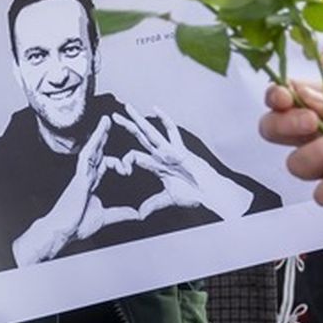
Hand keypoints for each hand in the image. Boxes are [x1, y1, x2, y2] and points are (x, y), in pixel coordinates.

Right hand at [11, 115, 113, 265]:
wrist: (62, 231)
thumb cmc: (78, 225)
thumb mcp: (106, 217)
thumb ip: (121, 213)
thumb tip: (137, 214)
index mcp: (90, 183)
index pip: (103, 165)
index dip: (117, 163)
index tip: (127, 169)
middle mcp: (86, 176)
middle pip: (97, 152)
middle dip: (103, 138)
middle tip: (111, 123)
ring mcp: (81, 175)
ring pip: (91, 150)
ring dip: (99, 135)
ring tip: (106, 120)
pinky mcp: (79, 177)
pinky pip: (87, 156)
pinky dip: (94, 144)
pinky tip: (99, 133)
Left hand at [114, 105, 252, 217]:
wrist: (209, 193)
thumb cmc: (194, 193)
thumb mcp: (168, 199)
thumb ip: (153, 204)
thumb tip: (140, 214)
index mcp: (157, 165)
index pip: (136, 156)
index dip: (125, 161)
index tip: (121, 170)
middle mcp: (162, 154)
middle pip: (141, 137)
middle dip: (127, 126)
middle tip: (113, 116)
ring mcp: (170, 150)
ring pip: (151, 132)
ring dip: (138, 120)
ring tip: (127, 108)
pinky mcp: (180, 149)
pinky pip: (171, 132)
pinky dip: (164, 120)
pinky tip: (155, 109)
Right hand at [261, 78, 322, 210]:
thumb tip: (299, 92)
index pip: (284, 97)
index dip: (278, 95)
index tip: (284, 95)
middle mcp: (320, 132)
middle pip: (274, 130)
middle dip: (285, 125)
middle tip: (311, 120)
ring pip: (297, 163)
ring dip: (320, 150)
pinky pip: (322, 193)